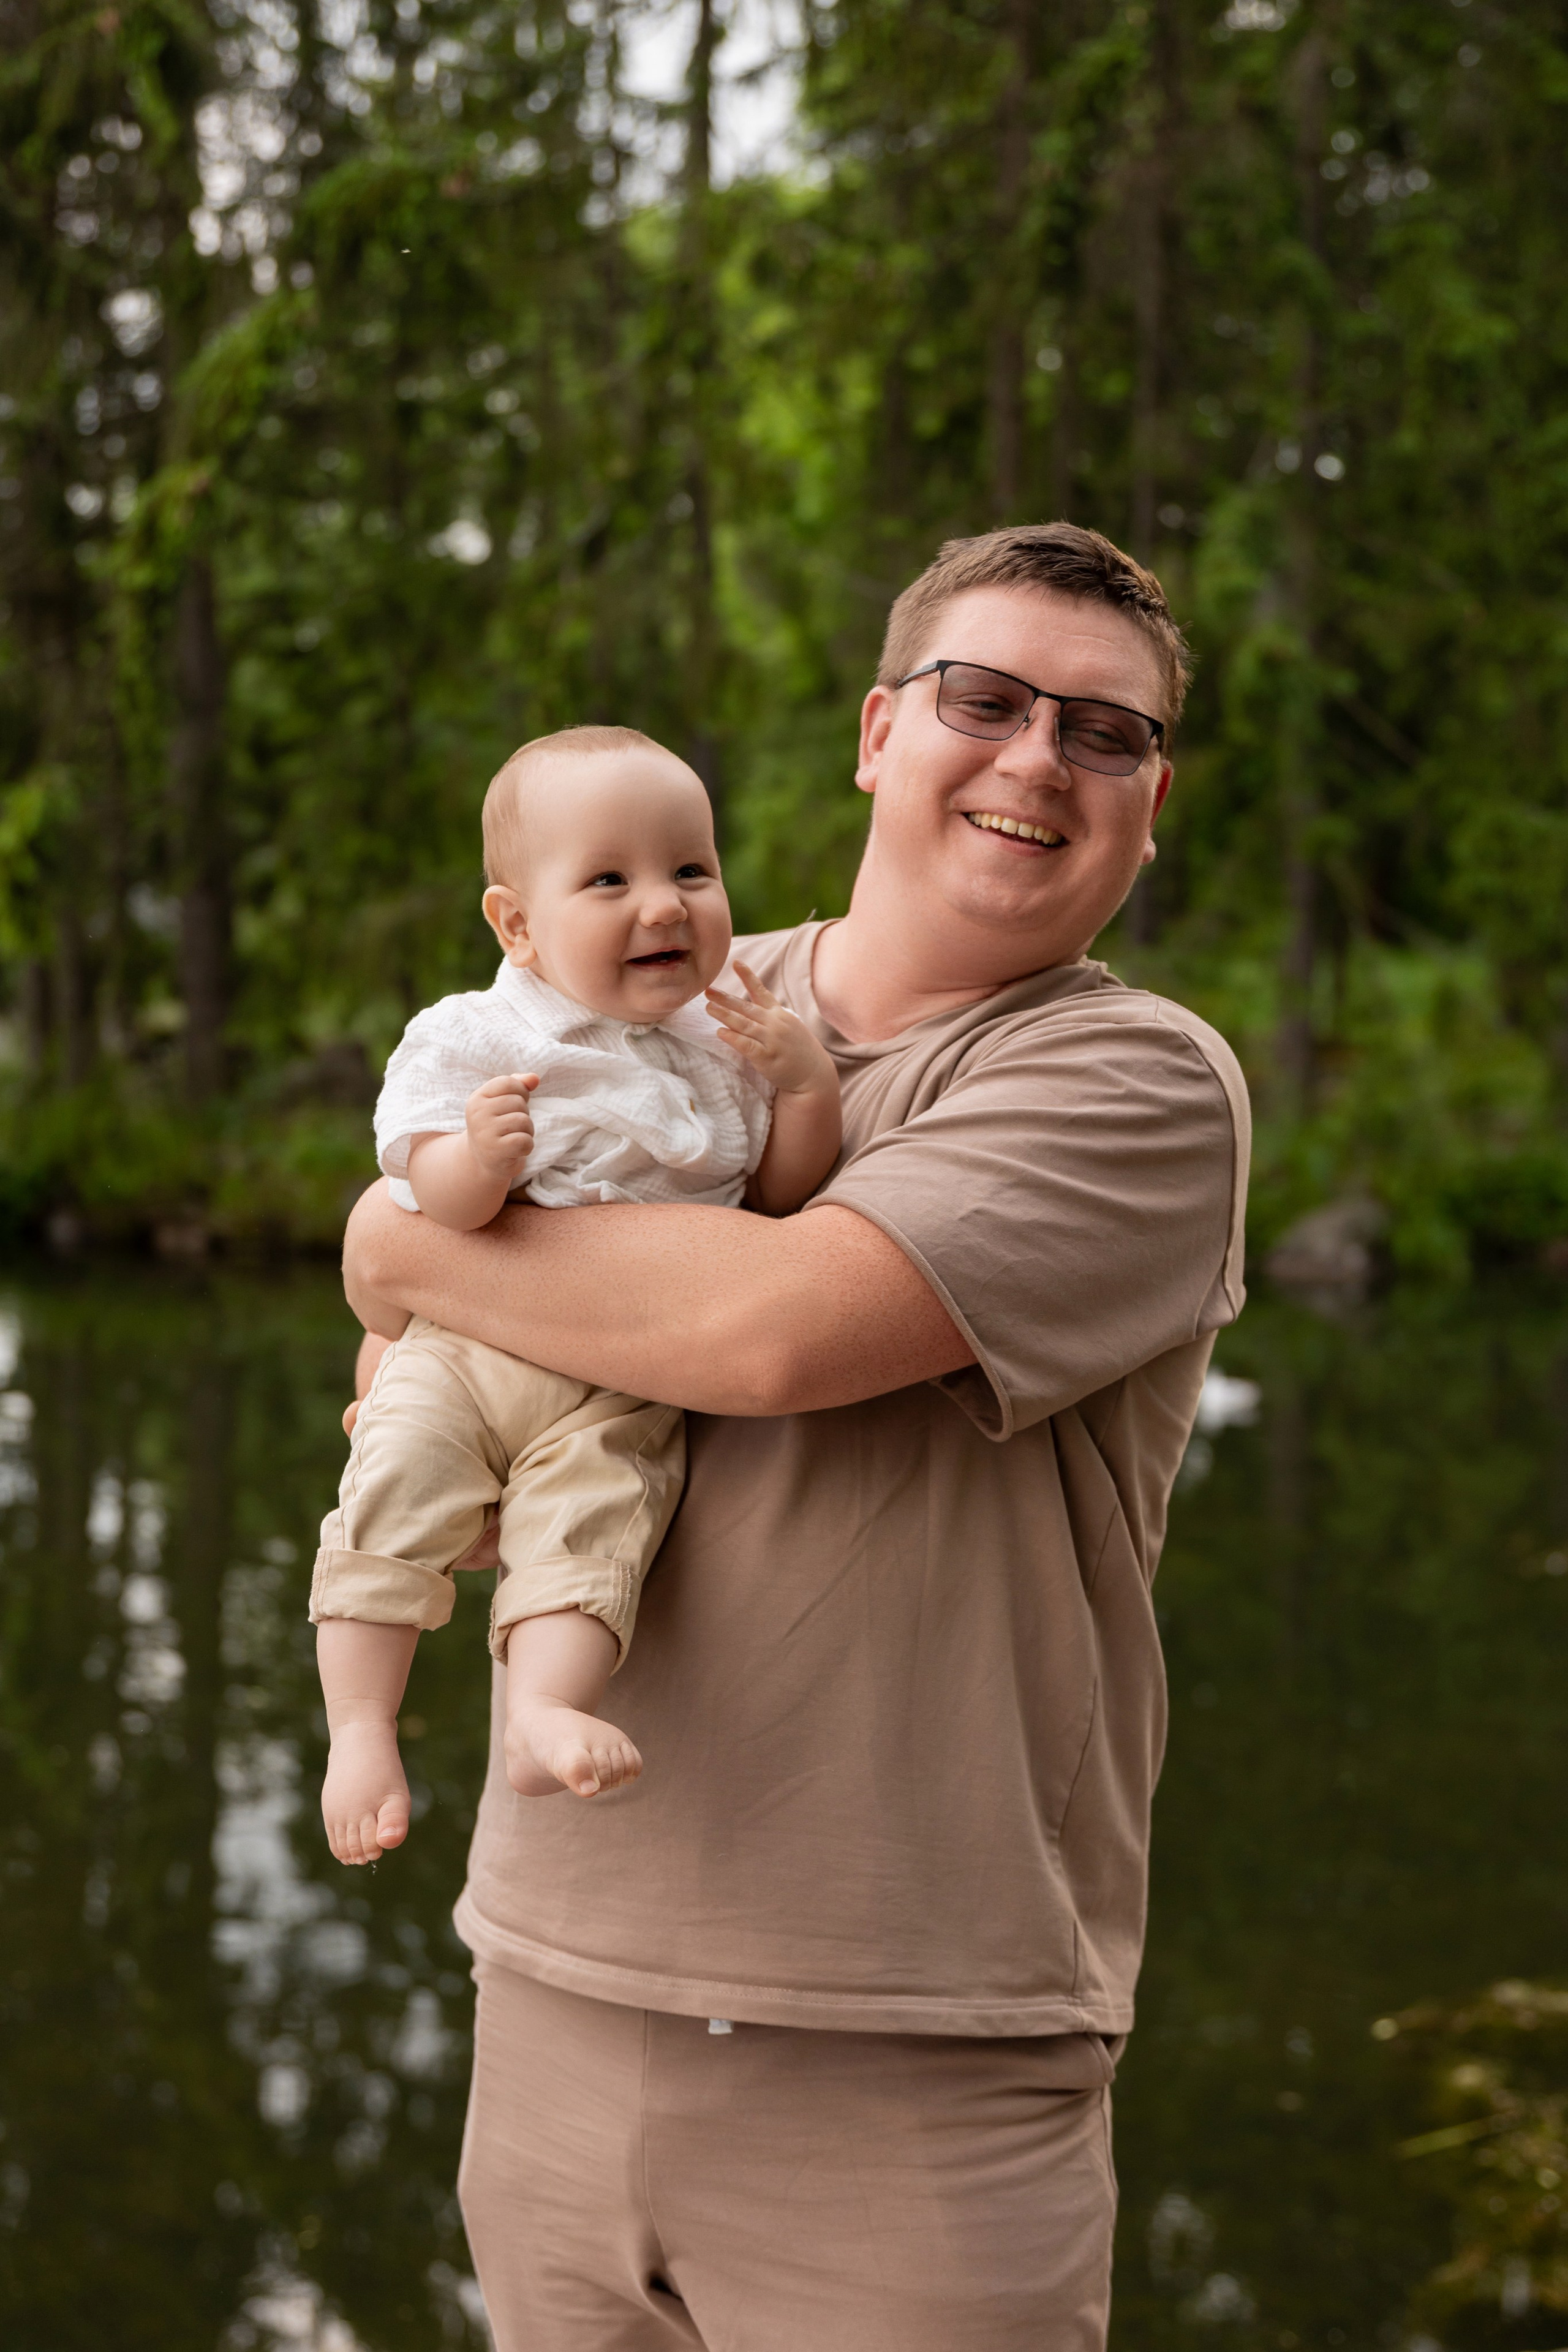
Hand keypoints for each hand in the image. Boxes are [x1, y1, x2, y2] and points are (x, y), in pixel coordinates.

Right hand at [321, 1721, 409, 1864]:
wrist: (360, 1743)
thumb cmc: (385, 1770)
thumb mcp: (398, 1794)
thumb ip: (395, 1821)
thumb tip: (386, 1844)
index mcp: (363, 1813)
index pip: (368, 1846)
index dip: (377, 1849)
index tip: (382, 1844)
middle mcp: (344, 1816)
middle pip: (353, 1848)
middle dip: (364, 1854)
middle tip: (373, 1853)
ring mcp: (334, 1813)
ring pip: (340, 1846)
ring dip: (352, 1853)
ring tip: (361, 1856)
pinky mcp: (328, 1808)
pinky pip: (331, 1837)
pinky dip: (340, 1848)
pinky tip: (349, 1853)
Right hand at [465, 1072, 538, 1184]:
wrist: (483, 1160)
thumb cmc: (497, 1126)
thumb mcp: (502, 1102)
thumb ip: (518, 1085)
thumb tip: (534, 1078)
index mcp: (477, 1098)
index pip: (508, 1082)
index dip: (521, 1091)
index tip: (514, 1104)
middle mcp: (477, 1114)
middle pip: (518, 1102)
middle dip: (524, 1114)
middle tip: (512, 1126)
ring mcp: (485, 1133)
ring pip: (523, 1121)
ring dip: (527, 1131)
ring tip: (514, 1136)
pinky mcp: (495, 1151)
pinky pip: (524, 1141)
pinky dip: (527, 1146)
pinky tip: (516, 1149)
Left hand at [705, 962, 838, 1097]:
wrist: (814, 1075)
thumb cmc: (798, 1051)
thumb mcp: (789, 1027)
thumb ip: (770, 1017)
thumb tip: (748, 1009)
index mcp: (780, 1014)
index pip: (761, 991)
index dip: (748, 976)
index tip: (736, 962)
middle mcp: (776, 1024)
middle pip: (746, 1008)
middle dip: (725, 998)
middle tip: (707, 990)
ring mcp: (772, 1040)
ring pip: (744, 1024)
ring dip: (724, 1015)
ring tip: (708, 1007)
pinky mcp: (767, 1057)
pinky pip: (747, 1045)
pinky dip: (733, 1038)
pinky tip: (720, 1032)